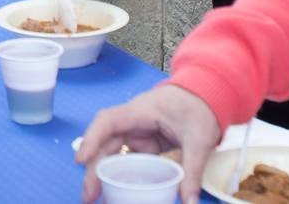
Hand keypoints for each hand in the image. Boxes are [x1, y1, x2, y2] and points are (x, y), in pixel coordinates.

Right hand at [77, 85, 221, 203]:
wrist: (206, 96)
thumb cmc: (198, 108)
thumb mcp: (199, 140)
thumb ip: (192, 171)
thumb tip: (189, 202)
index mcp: (140, 112)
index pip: (108, 122)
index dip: (92, 139)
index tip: (81, 160)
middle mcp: (131, 121)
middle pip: (104, 142)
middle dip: (93, 168)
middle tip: (89, 195)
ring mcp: (135, 133)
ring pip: (110, 151)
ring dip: (99, 172)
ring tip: (94, 196)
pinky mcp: (142, 143)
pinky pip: (124, 158)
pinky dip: (116, 173)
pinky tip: (112, 190)